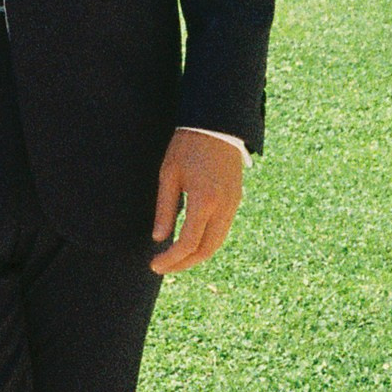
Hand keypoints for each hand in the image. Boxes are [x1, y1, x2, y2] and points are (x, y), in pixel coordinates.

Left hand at [150, 129, 244, 274]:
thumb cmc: (187, 146)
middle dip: (184, 264)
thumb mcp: (169, 174)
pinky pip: (223, 230)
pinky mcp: (237, 199)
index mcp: (204, 201)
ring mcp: (233, 204)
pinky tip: (192, 242)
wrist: (217, 124)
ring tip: (176, 259)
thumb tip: (160, 238)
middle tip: (164, 268)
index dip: (171, 259)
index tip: (155, 265)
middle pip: (206, 250)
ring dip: (196, 255)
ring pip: (217, 243)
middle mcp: (223, 207)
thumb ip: (165, 208)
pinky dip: (207, 242)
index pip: (188, 243)